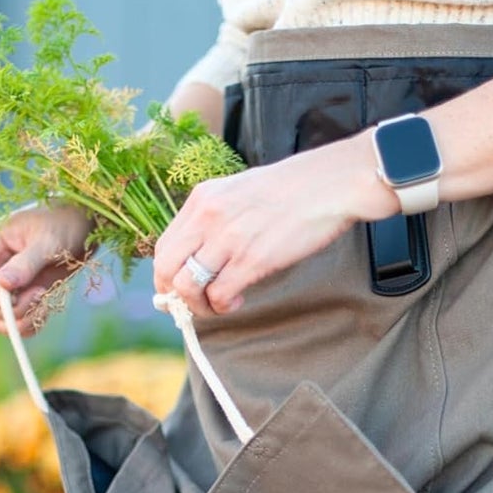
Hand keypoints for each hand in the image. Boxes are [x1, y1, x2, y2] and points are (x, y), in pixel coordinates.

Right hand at [0, 204, 92, 335]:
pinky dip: (30, 323)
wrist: (81, 226)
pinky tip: (47, 307)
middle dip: (8, 310)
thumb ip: (26, 264)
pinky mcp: (23, 296)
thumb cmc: (63, 224)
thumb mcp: (47, 241)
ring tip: (45, 297)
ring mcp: (6, 285)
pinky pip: (16, 322)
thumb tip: (3, 285)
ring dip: (21, 319)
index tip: (9, 300)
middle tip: (40, 292)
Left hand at [152, 131, 395, 315]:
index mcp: (201, 199)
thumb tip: (208, 249)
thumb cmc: (294, 189)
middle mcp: (207, 218)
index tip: (177, 290)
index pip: (164, 246)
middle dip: (175, 296)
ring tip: (219, 305)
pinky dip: (224, 306)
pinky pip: (220, 294)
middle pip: (167, 268)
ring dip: (199, 306)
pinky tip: (238, 300)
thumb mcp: (241, 191)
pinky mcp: (252, 260)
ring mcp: (228, 240)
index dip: (165, 275)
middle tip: (193, 305)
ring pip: (188, 286)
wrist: (328, 186)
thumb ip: (218, 217)